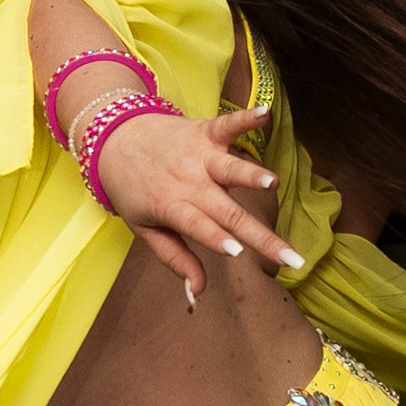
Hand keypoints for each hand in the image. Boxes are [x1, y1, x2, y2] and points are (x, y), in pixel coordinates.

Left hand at [92, 107, 302, 297]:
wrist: (114, 136)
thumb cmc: (132, 189)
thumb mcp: (144, 229)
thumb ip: (174, 259)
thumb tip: (198, 292)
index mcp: (172, 207)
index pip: (199, 227)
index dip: (217, 239)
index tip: (239, 253)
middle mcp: (189, 182)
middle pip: (228, 211)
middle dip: (260, 236)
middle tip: (290, 257)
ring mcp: (199, 155)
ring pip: (230, 168)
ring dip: (251, 174)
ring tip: (272, 182)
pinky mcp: (206, 132)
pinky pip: (229, 125)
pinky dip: (247, 118)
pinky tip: (266, 113)